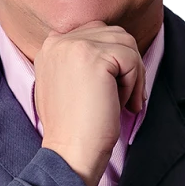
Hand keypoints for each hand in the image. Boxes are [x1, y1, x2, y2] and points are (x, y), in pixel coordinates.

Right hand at [34, 21, 145, 185]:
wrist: (70, 153)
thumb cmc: (72, 128)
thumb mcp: (68, 85)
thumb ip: (82, 62)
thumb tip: (117, 52)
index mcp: (50, 46)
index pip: (97, 32)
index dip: (114, 61)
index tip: (112, 91)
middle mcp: (58, 41)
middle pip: (114, 34)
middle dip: (126, 66)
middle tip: (123, 100)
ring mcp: (74, 46)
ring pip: (126, 44)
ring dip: (132, 75)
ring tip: (121, 102)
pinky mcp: (94, 57)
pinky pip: (131, 59)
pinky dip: (134, 84)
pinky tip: (121, 105)